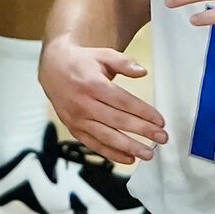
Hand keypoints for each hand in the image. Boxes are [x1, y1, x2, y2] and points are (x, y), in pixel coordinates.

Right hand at [41, 38, 168, 162]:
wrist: (53, 69)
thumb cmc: (82, 62)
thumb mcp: (102, 55)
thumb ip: (123, 62)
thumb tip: (142, 72)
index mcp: (92, 84)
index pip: (122, 101)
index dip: (143, 112)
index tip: (160, 121)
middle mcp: (83, 104)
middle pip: (117, 121)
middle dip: (142, 131)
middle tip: (162, 138)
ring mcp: (77, 119)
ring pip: (106, 137)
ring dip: (129, 147)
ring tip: (148, 154)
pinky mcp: (74, 129)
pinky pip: (94, 144)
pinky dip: (112, 154)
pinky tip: (129, 159)